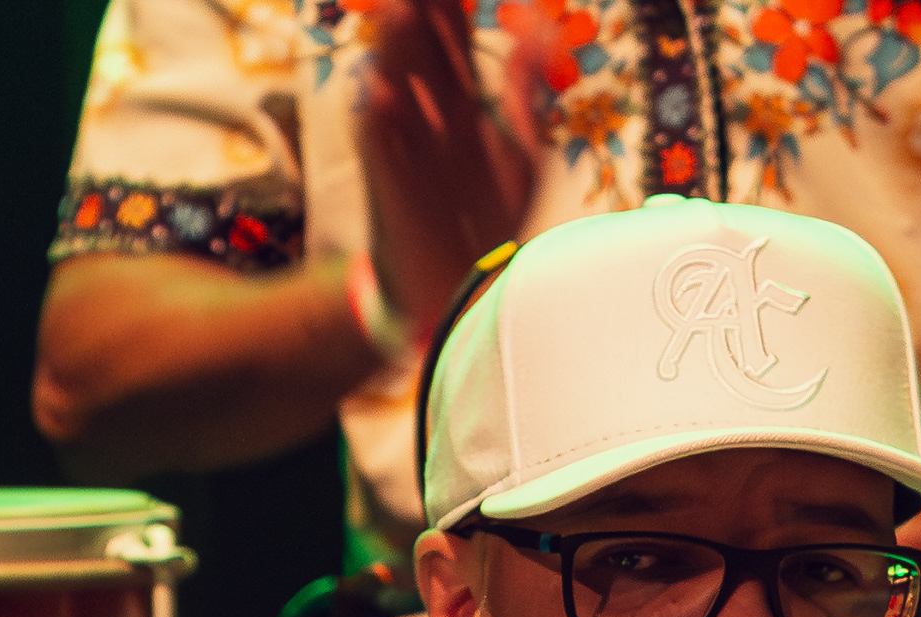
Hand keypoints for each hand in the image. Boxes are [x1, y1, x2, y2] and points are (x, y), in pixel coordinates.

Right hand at [355, 0, 544, 335]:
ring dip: (395, 52)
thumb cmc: (496, 222)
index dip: (452, 14)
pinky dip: (379, 119)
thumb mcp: (525, 153)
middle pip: (421, 57)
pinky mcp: (390, 183)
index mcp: (463, 111)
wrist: (467, 286)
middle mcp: (431, 122)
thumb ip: (528, 94)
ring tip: (401, 12)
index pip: (453, 48)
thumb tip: (542, 34)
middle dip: (420, 18)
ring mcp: (407, 149)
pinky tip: (384, 92)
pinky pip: (379, 146)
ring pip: (396, 89)